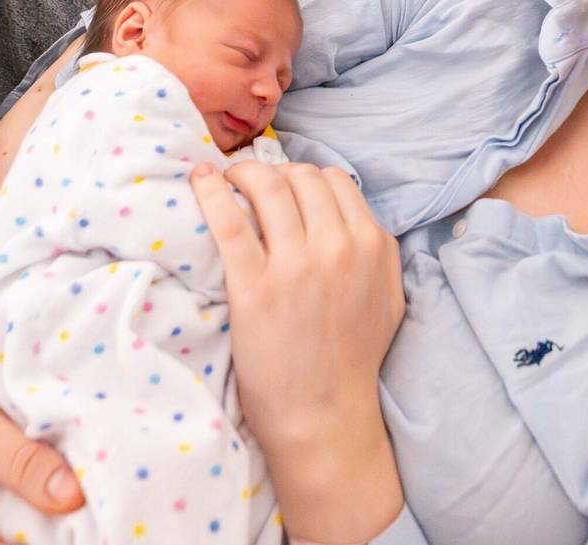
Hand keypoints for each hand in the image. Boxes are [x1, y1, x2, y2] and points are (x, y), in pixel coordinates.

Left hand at [191, 161, 406, 540]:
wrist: (324, 416)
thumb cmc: (353, 361)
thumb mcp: (387, 298)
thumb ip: (378, 252)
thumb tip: (354, 216)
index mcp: (372, 245)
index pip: (335, 180)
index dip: (305, 176)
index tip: (284, 185)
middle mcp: (338, 246)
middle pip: (300, 176)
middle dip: (273, 171)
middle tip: (251, 182)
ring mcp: (295, 264)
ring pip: (267, 185)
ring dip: (242, 172)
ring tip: (225, 179)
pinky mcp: (253, 285)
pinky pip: (228, 219)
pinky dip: (210, 190)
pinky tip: (200, 180)